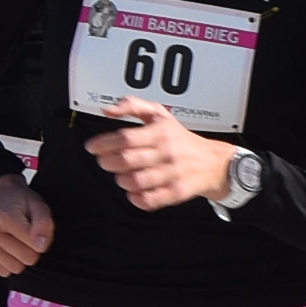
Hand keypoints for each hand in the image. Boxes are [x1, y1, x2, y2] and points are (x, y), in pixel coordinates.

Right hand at [0, 175, 54, 274]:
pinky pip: (1, 271)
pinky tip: (4, 245)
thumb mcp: (39, 206)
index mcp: (4, 217)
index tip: (35, 229)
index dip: (40, 240)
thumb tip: (41, 245)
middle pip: (26, 260)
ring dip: (17, 257)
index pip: (36, 249)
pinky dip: (5, 261)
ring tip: (14, 239)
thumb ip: (44, 224)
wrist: (0, 195)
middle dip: (30, 249)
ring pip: (13, 268)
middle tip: (25, 235)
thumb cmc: (21, 202)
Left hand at [90, 100, 237, 210]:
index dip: (103, 143)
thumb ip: (132, 106)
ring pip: (135, 181)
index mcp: (161, 132)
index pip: (125, 138)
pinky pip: (150, 200)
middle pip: (126, 161)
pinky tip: (134, 192)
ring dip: (120, 180)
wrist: (213, 161)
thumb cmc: (181, 138)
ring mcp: (173, 173)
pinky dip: (136, 199)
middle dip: (108, 163)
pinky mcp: (177, 192)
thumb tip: (108, 111)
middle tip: (105, 162)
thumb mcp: (160, 114)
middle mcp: (167, 152)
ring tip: (120, 176)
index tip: (92, 147)